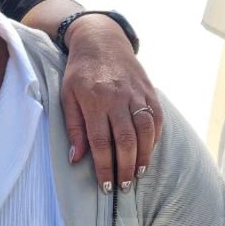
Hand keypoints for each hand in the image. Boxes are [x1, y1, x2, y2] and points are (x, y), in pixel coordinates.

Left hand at [60, 14, 162, 190]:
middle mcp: (118, 97)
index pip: (100, 141)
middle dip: (126, 167)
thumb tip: (77, 159)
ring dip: (144, 156)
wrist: (101, 40)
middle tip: (124, 186)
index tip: (105, 186)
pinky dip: (155, 138)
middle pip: (126, 139)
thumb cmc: (80, 71)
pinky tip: (149, 151)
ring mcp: (136, 93)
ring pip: (145, 131)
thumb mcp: (67, 95)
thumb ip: (74, 127)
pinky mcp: (149, 90)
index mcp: (94, 100)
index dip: (104, 166)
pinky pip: (157, 118)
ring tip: (137, 173)